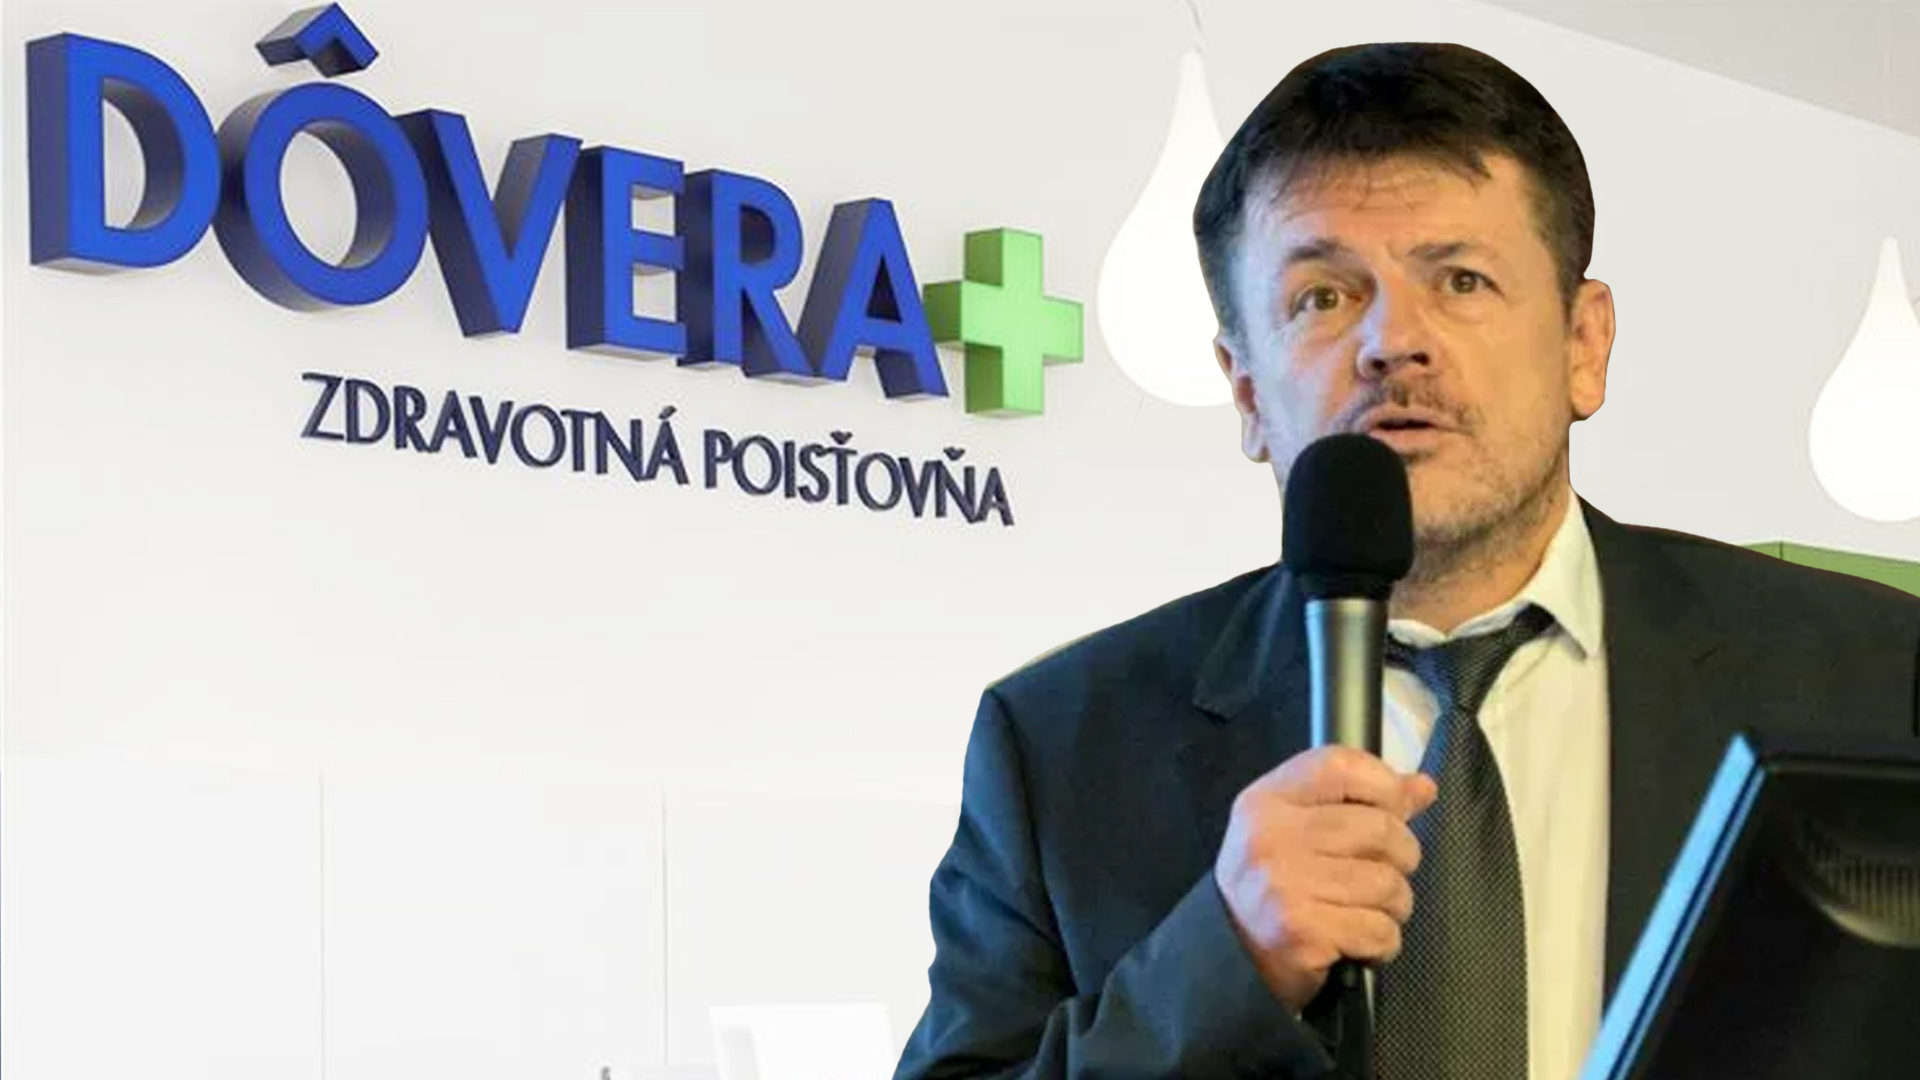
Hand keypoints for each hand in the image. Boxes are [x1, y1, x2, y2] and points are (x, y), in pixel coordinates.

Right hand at [1212, 746, 1438, 1011]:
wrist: (1231, 956)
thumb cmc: (1275, 883)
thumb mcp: (1299, 828)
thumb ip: (1360, 803)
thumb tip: (1423, 787)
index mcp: (1268, 800)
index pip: (1341, 766)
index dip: (1384, 785)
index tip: (1393, 811)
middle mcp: (1272, 836)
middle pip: (1380, 828)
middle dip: (1401, 856)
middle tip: (1383, 873)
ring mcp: (1286, 885)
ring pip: (1388, 884)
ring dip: (1394, 905)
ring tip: (1368, 911)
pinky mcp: (1303, 932)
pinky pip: (1380, 931)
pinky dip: (1382, 942)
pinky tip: (1359, 942)